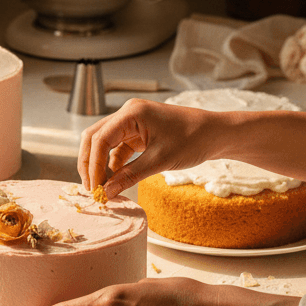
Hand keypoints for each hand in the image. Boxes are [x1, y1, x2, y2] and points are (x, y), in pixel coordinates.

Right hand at [78, 99, 220, 194]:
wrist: (216, 134)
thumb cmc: (193, 140)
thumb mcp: (161, 161)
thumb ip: (131, 176)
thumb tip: (107, 192)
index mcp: (131, 113)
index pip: (100, 138)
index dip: (92, 164)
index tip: (94, 187)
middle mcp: (127, 114)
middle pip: (94, 137)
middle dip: (89, 163)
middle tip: (90, 188)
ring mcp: (131, 123)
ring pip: (103, 144)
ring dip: (99, 165)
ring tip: (101, 189)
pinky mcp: (136, 133)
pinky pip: (116, 149)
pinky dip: (112, 165)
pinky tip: (114, 181)